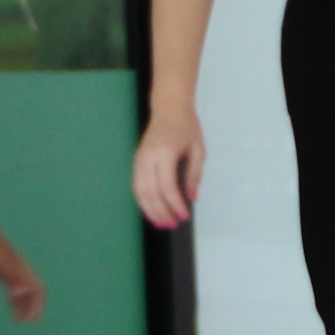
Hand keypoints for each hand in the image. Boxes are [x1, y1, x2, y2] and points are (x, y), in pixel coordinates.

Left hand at [0, 238, 50, 326]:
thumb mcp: (3, 268)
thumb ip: (12, 281)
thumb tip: (18, 294)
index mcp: (26, 274)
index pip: (38, 292)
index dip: (37, 306)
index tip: (31, 319)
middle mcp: (23, 275)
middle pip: (34, 295)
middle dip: (34, 309)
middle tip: (29, 323)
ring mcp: (15, 275)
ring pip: (24, 294)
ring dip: (24, 307)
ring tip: (18, 320)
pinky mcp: (6, 275)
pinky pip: (15, 290)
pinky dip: (15, 300)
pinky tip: (10, 308)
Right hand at [132, 114, 205, 229]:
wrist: (169, 109)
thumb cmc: (185, 126)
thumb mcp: (198, 150)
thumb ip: (194, 175)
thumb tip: (192, 197)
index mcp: (165, 152)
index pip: (167, 186)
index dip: (175, 204)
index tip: (184, 215)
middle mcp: (149, 156)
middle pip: (151, 192)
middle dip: (161, 212)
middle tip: (173, 224)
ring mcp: (140, 158)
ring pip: (140, 191)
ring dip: (150, 210)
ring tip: (161, 223)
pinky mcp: (137, 161)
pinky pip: (137, 185)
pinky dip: (143, 201)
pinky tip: (152, 211)